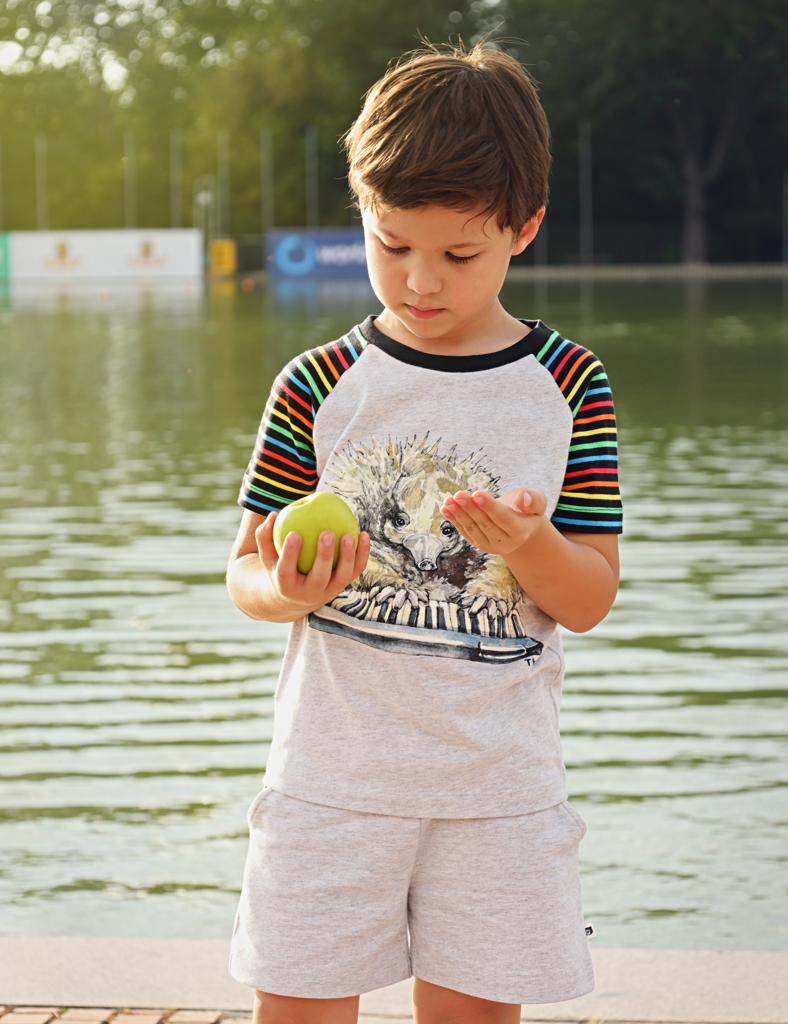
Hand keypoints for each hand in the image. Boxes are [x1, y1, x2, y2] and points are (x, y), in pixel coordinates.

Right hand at [254, 512, 369, 615]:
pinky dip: (362, 554)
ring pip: (342, 577)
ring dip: (348, 557)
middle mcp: (309, 593)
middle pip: (319, 577)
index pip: (286, 571)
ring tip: (349, 535)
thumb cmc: (280, 567)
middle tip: (327, 533)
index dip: (290, 553)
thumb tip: (273, 514)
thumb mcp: (268, 556)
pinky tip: (364, 534)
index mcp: (286, 586)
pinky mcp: (343, 586)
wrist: (296, 598)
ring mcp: (328, 591)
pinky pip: (356, 570)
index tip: (294, 533)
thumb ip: (265, 536)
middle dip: (324, 556)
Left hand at [440, 488, 546, 555]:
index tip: (477, 493)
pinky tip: (445, 508)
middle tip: (459, 495)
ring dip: (459, 514)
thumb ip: (535, 499)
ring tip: (449, 500)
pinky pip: (464, 531)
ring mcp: (490, 545)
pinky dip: (454, 519)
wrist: (520, 523)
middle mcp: (505, 543)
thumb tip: (525, 500)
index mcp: (521, 531)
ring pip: (472, 529)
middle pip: (485, 524)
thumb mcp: (537, 499)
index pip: (503, 519)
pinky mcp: (478, 543)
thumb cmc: (527, 507)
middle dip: (471, 508)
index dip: (489, 507)